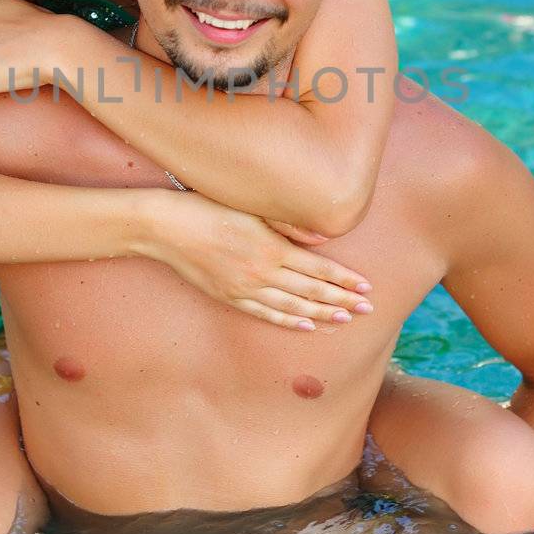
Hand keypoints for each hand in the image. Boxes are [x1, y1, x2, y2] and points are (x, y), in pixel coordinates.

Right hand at [139, 190, 373, 330]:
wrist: (167, 227)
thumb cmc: (208, 207)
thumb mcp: (251, 208)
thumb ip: (287, 225)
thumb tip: (321, 238)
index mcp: (272, 247)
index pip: (319, 268)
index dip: (344, 279)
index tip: (366, 287)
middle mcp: (263, 272)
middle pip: (311, 291)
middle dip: (342, 300)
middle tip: (367, 309)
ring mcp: (245, 288)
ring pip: (292, 306)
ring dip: (321, 314)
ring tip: (344, 319)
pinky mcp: (230, 296)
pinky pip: (265, 313)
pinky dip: (288, 320)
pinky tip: (306, 325)